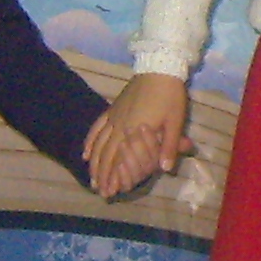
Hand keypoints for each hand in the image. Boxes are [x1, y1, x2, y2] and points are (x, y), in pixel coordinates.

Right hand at [88, 73, 190, 198]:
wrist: (159, 69)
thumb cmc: (170, 97)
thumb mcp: (175, 122)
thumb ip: (169, 146)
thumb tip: (165, 169)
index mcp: (134, 131)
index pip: (119, 159)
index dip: (113, 177)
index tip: (109, 192)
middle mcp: (119, 126)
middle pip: (106, 154)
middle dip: (101, 175)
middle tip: (99, 191)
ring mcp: (113, 117)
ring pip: (98, 143)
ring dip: (94, 163)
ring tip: (91, 178)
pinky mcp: (112, 109)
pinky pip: (97, 127)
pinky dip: (90, 141)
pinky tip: (85, 153)